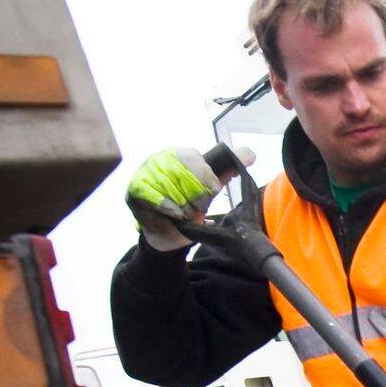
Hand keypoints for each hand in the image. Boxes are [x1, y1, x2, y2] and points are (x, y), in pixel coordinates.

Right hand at [124, 146, 252, 251]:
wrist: (169, 233)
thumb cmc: (189, 207)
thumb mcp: (209, 188)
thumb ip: (226, 171)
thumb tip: (249, 154)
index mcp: (179, 155)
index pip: (194, 158)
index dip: (207, 178)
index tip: (213, 191)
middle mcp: (159, 159)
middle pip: (184, 174)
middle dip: (196, 197)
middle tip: (197, 208)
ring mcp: (145, 172)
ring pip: (171, 188)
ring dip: (183, 206)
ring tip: (185, 214)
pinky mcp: (136, 189)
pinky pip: (156, 198)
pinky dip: (170, 210)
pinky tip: (176, 216)